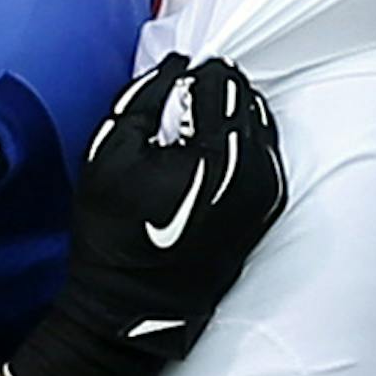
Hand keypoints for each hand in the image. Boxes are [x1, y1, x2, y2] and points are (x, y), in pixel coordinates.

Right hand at [5, 53, 285, 375]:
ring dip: (234, 114)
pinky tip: (216, 148)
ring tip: (199, 123)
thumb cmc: (113, 233)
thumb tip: (176, 65)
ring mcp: (264, 192)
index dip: (194, 74)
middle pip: (245, 99)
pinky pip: (266, 153)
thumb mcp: (109, 154)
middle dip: (217, 91)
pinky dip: (246, 141)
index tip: (176, 81)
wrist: (132, 310)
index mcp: (213, 152)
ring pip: (261, 123)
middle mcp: (251, 169)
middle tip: (186, 98)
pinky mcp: (266, 210)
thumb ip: (144, 99)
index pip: (219, 82)